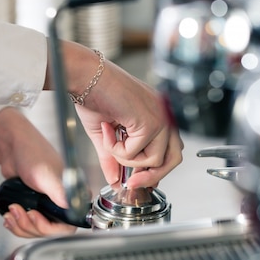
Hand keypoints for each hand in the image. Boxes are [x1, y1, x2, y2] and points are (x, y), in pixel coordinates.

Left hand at [0, 107, 76, 237]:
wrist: (12, 149)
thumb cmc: (33, 154)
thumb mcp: (47, 175)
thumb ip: (60, 192)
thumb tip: (70, 206)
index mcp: (72, 197)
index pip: (68, 226)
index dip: (50, 227)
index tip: (35, 216)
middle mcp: (61, 204)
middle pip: (48, 232)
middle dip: (29, 225)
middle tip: (18, 211)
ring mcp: (46, 207)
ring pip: (35, 231)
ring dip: (20, 226)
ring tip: (12, 210)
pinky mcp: (34, 207)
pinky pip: (26, 226)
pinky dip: (16, 225)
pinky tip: (9, 218)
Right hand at [46, 41, 183, 188]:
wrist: (86, 77)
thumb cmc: (94, 95)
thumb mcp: (106, 135)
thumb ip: (114, 158)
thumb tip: (115, 180)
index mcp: (159, 115)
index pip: (170, 150)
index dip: (154, 170)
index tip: (136, 180)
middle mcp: (164, 115)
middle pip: (173, 159)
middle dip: (151, 176)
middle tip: (130, 183)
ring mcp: (160, 118)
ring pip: (154, 161)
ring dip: (126, 159)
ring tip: (109, 140)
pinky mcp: (150, 122)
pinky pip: (136, 154)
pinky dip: (116, 149)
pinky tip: (107, 129)